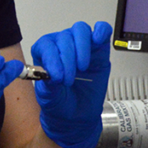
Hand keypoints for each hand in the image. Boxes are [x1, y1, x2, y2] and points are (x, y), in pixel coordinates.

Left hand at [30, 21, 111, 147]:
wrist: (77, 116)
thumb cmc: (59, 104)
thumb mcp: (49, 99)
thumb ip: (48, 87)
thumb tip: (51, 75)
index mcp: (45, 53)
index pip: (46, 45)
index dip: (52, 58)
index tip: (57, 76)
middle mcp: (62, 45)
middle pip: (64, 37)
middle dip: (67, 58)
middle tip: (69, 80)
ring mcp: (81, 46)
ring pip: (80, 30)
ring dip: (81, 47)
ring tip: (82, 67)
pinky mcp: (99, 50)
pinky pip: (101, 30)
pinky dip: (101, 31)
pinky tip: (99, 40)